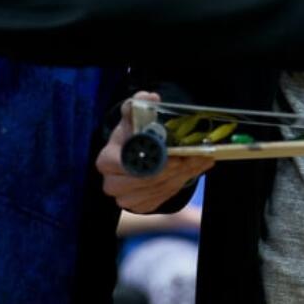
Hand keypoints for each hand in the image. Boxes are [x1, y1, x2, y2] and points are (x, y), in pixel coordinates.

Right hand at [96, 94, 212, 213]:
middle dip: (171, 170)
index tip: (174, 156)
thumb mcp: (134, 118)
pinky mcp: (139, 206)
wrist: (136, 155)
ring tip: (197, 162)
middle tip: (192, 159)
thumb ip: (138, 105)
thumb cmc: (133, 135)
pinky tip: (189, 171)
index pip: (125, 165)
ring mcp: (124, 198)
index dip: (151, 162)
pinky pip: (161, 199)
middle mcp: (111, 183)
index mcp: (107, 160)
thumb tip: (149, 97)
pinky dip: (178, 185)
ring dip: (180, 176)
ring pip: (157, 190)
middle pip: (144, 181)